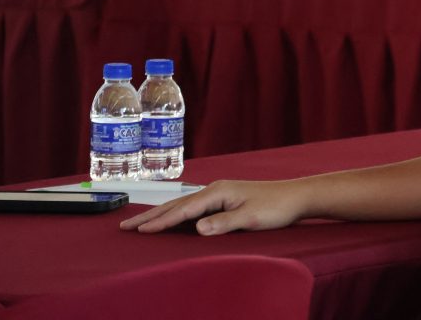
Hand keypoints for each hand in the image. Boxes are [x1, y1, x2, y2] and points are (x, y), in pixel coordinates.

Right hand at [119, 179, 306, 235]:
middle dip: (150, 216)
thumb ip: (224, 223)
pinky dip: (176, 214)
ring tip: (140, 223)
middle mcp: (216, 189)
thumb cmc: (276, 206)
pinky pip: (193, 208)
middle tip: (124, 226)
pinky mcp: (225, 199)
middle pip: (177, 204)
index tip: (139, 231)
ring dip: (160, 214)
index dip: (161, 222)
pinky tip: (171, 219)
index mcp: (218, 191)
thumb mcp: (250, 217)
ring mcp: (220, 193)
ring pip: (183, 205)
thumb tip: (198, 228)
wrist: (296, 196)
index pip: (184, 210)